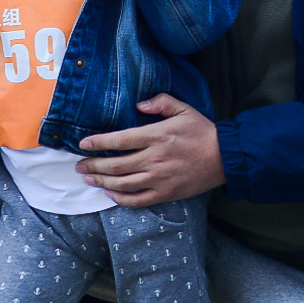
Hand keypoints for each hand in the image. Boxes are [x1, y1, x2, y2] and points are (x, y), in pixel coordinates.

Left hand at [76, 94, 225, 206]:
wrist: (224, 158)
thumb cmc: (202, 131)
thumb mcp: (183, 109)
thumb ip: (160, 102)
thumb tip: (138, 104)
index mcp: (156, 136)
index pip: (119, 140)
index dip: (98, 143)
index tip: (83, 144)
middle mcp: (154, 158)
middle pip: (116, 165)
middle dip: (93, 165)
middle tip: (79, 165)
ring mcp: (159, 178)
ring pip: (123, 184)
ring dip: (102, 182)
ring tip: (89, 179)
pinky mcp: (166, 193)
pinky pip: (138, 200)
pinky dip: (121, 199)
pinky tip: (111, 194)